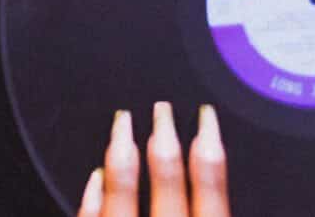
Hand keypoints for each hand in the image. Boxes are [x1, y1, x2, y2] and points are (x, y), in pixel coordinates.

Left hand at [77, 102, 230, 216]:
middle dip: (165, 135)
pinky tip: (96, 177)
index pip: (211, 186)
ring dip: (122, 151)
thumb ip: (217, 214)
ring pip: (122, 191)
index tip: (205, 116)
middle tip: (162, 108)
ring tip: (123, 123)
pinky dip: (93, 196)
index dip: (209, 145)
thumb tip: (221, 191)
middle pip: (167, 177)